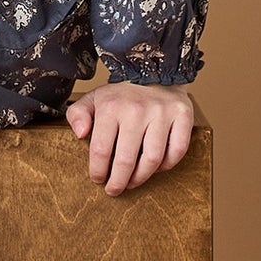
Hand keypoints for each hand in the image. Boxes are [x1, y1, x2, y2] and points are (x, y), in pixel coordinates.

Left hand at [67, 81, 193, 194]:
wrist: (153, 70)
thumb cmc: (120, 94)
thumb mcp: (93, 99)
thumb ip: (77, 115)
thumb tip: (80, 134)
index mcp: (111, 107)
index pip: (101, 150)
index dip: (98, 171)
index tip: (98, 179)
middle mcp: (137, 110)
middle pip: (126, 160)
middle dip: (118, 182)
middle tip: (114, 190)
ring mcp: (162, 113)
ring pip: (153, 159)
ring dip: (141, 177)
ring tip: (132, 182)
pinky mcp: (183, 116)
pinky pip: (177, 151)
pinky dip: (167, 165)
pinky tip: (155, 168)